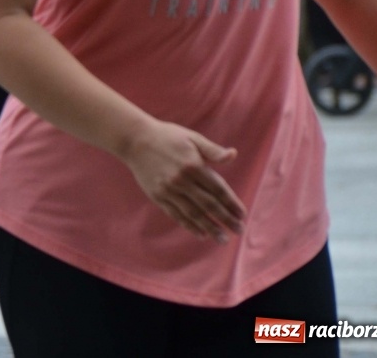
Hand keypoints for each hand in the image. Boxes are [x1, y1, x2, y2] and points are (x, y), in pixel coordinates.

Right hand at [120, 119, 245, 241]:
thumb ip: (212, 150)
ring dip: (210, 228)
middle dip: (226, 219)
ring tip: (223, 239)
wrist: (134, 139)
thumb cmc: (167, 136)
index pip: (218, 189)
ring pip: (193, 213)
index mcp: (193, 165)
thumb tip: (233, 154)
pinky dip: (189, 226)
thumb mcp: (192, 138)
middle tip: (239, 230)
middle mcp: (182, 180)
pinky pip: (176, 214)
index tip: (242, 215)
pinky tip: (201, 234)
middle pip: (209, 205)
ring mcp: (168, 190)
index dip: (232, 203)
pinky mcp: (157, 196)